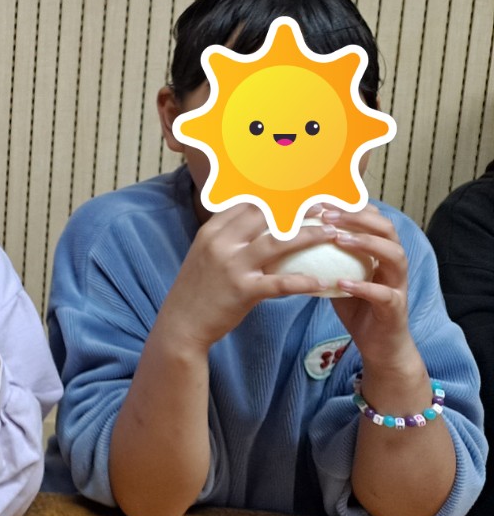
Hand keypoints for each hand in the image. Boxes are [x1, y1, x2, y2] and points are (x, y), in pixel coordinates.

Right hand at [160, 204, 331, 353]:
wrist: (181, 323)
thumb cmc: (199, 288)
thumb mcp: (205, 253)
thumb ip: (227, 235)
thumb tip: (256, 220)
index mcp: (212, 231)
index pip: (247, 202)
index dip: (277, 194)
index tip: (301, 192)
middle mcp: (221, 242)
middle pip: (265, 214)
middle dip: (298, 207)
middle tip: (325, 206)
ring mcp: (231, 266)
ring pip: (277, 242)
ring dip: (310, 236)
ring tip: (333, 233)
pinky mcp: (242, 290)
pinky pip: (280, 283)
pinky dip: (304, 282)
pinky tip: (323, 283)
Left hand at [322, 206, 419, 373]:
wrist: (378, 345)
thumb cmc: (355, 304)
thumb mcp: (337, 273)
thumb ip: (323, 253)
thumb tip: (286, 233)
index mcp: (380, 250)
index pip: (372, 216)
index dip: (348, 204)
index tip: (319, 199)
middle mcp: (394, 262)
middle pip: (386, 228)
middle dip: (358, 217)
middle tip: (327, 214)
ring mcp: (398, 285)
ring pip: (394, 255)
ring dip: (366, 243)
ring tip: (338, 239)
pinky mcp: (396, 308)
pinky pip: (384, 294)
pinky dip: (363, 287)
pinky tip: (341, 283)